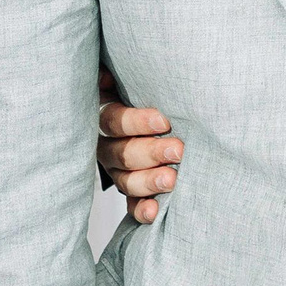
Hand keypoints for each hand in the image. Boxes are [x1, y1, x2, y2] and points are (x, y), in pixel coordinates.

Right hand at [97, 66, 182, 222]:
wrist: (163, 120)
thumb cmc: (153, 94)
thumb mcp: (135, 81)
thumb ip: (122, 73)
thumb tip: (109, 73)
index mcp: (107, 117)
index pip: (113, 121)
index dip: (136, 122)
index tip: (163, 121)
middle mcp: (109, 147)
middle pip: (122, 153)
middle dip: (151, 152)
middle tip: (178, 149)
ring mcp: (119, 172)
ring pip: (126, 180)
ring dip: (148, 181)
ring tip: (172, 180)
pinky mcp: (132, 192)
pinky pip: (132, 204)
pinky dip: (142, 210)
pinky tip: (153, 212)